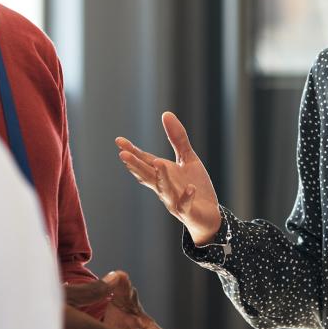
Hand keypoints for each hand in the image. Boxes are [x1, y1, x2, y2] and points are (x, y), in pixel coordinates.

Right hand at [115, 112, 221, 245]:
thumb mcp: (188, 158)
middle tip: (123, 155)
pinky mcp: (188, 211)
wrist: (209, 215)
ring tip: (158, 163)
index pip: (144, 161)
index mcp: (162, 174)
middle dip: (136, 165)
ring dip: (161, 177)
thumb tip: (166, 113)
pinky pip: (185, 204)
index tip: (119, 141)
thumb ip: (177, 138)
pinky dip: (186, 197)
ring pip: (164, 189)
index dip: (132, 152)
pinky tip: (190, 188)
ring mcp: (174, 200)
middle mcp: (163, 187)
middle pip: (147, 175)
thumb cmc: (195, 186)